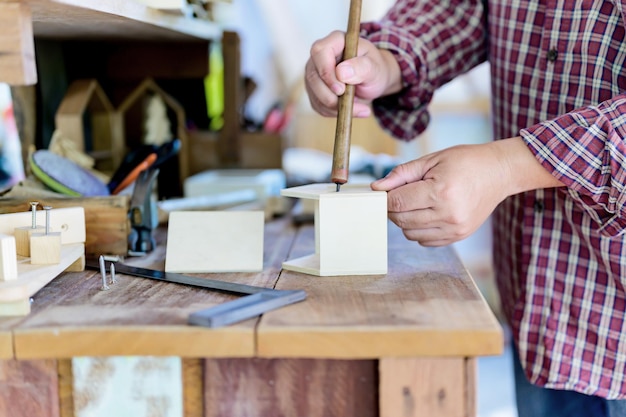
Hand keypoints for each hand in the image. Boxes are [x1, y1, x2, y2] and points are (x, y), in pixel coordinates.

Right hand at [304, 30, 402, 116]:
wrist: (373, 80)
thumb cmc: (374, 69)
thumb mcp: (375, 67)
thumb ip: (361, 67)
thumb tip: (341, 72)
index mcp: (335, 41)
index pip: (320, 52)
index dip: (326, 72)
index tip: (341, 89)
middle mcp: (320, 56)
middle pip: (313, 76)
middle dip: (330, 95)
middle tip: (351, 103)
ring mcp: (315, 73)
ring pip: (314, 94)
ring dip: (335, 107)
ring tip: (360, 108)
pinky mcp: (314, 90)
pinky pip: (318, 105)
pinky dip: (334, 112)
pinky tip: (350, 109)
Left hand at [371, 138, 563, 245]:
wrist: (499, 173)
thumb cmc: (465, 162)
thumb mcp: (432, 160)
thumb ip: (401, 174)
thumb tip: (377, 188)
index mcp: (440, 191)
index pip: (397, 203)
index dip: (385, 198)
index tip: (384, 191)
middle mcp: (448, 214)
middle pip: (401, 220)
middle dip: (393, 209)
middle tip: (400, 195)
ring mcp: (454, 228)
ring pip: (410, 233)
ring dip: (405, 220)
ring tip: (417, 202)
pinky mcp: (458, 236)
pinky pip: (424, 241)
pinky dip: (419, 229)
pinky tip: (427, 213)